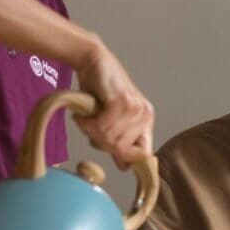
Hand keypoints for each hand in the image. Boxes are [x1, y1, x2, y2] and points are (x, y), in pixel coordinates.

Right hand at [72, 39, 153, 168]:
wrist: (93, 62)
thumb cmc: (100, 91)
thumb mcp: (111, 120)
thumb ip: (119, 141)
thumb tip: (124, 167)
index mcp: (146, 121)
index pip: (143, 154)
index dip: (126, 158)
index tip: (110, 153)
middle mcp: (145, 115)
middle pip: (121, 150)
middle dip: (100, 142)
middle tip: (90, 127)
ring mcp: (135, 108)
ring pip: (110, 139)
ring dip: (91, 131)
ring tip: (86, 118)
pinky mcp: (122, 101)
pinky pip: (103, 127)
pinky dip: (87, 123)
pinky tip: (83, 114)